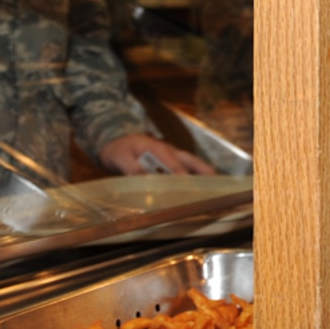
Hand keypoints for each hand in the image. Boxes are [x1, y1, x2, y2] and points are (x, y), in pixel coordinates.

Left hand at [97, 132, 213, 175]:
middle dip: (203, 170)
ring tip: (213, 185)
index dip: (182, 176)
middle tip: (216, 181)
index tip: (190, 188)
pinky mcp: (166, 161)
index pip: (174, 164)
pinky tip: (196, 186)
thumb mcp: (120, 158)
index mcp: (158, 148)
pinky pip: (183, 168)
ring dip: (201, 172)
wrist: (113, 139)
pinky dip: (192, 175)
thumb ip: (131, 168)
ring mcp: (169, 155)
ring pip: (190, 163)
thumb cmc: (118, 148)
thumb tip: (145, 179)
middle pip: (190, 160)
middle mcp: (168, 151)